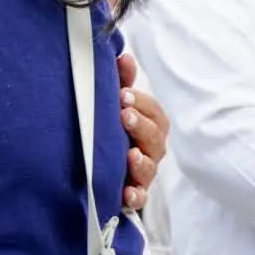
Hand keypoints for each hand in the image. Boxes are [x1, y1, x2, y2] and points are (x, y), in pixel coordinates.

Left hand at [118, 52, 167, 209]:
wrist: (98, 164)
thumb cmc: (114, 128)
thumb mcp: (117, 104)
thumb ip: (122, 82)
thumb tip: (123, 56)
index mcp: (150, 125)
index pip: (154, 112)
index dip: (141, 102)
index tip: (122, 95)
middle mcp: (151, 149)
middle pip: (155, 138)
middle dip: (141, 126)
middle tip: (124, 116)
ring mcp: (143, 172)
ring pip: (149, 168)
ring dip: (141, 162)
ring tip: (130, 155)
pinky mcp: (132, 193)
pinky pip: (139, 198)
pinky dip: (134, 196)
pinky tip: (126, 193)